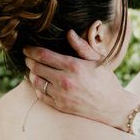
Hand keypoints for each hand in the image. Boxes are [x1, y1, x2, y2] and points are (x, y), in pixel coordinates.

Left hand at [23, 29, 139, 128]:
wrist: (113, 107)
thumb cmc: (106, 80)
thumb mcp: (97, 60)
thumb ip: (81, 46)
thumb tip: (69, 32)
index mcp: (73, 66)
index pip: (44, 55)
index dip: (31, 50)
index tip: (26, 48)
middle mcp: (65, 81)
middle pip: (37, 68)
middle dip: (29, 60)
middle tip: (27, 57)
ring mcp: (61, 95)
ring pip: (36, 82)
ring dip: (31, 74)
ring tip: (32, 69)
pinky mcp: (60, 106)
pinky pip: (41, 95)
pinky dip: (36, 88)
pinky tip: (39, 82)